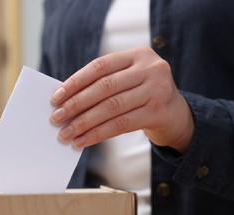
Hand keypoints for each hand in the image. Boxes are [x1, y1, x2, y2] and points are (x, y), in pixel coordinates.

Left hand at [50, 46, 193, 153]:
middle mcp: (150, 68)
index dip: (76, 82)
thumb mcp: (127, 81)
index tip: (56, 97)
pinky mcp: (158, 113)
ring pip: (111, 108)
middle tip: (56, 118)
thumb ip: (103, 85)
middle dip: (76, 104)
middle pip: (104, 87)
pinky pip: (120, 125)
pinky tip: (83, 141)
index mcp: (138, 55)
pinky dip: (98, 134)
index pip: (100, 66)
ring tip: (66, 134)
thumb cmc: (142, 95)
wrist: (176, 114)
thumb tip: (65, 101)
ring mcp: (157, 90)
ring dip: (84, 123)